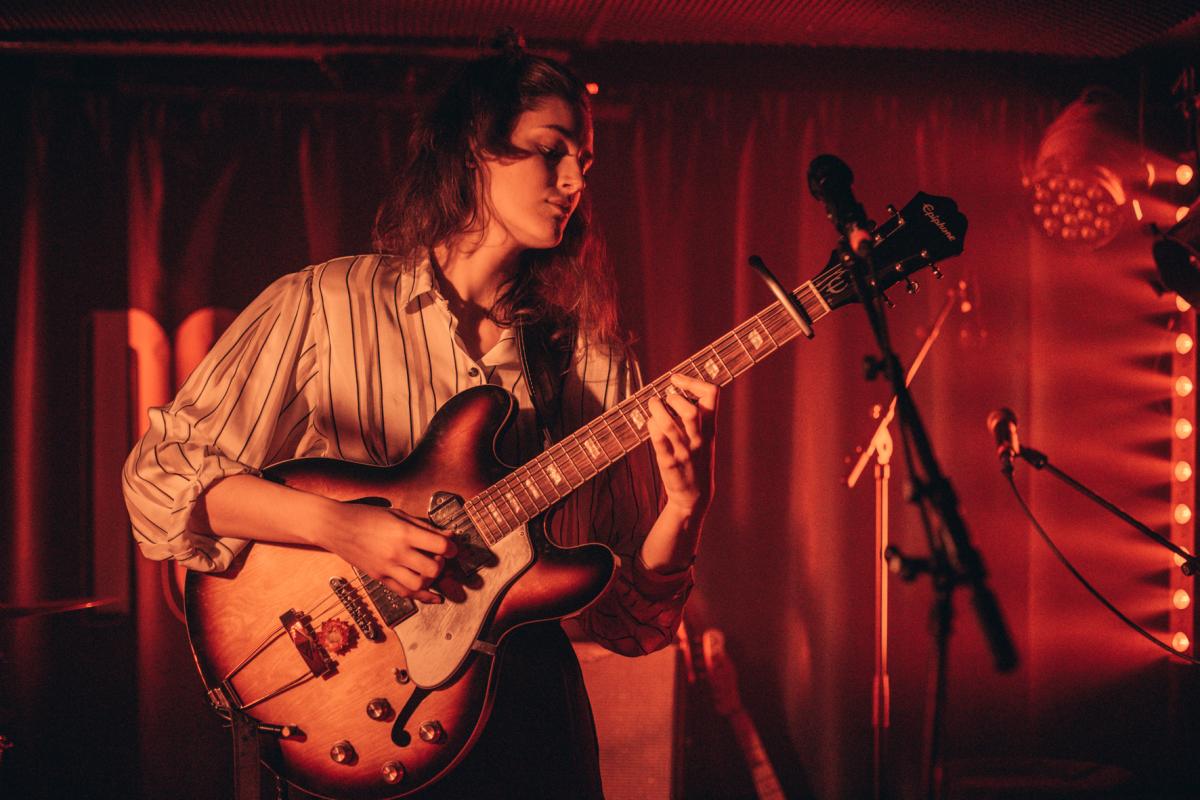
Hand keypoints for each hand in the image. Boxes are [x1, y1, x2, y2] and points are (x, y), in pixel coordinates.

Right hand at [319, 502, 457, 603]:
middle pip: (433, 569)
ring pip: (419, 585)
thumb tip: (449, 534)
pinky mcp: (379, 578)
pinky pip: (404, 593)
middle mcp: (396, 553)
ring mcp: (387, 568)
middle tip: (440, 558)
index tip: (452, 547)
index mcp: (404, 533)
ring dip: (431, 581)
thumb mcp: (399, 514)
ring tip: (431, 570)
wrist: (335, 526)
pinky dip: (422, 597)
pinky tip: (433, 596)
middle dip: (443, 565)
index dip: (452, 548)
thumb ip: (425, 526)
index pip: (439, 546)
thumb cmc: (367, 516)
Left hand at [646, 373, 718, 515]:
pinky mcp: (669, 462)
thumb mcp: (705, 437)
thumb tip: (676, 389)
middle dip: (674, 398)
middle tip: (665, 400)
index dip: (693, 381)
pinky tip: (651, 424)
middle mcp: (699, 439)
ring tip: (653, 406)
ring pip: (669, 425)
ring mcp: (684, 451)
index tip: (676, 379)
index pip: (712, 394)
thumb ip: (697, 416)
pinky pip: (658, 441)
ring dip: (657, 410)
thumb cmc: (696, 460)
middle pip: (691, 411)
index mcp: (710, 428)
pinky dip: (652, 427)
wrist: (695, 496)